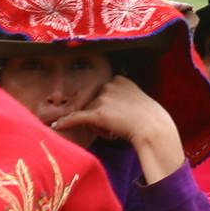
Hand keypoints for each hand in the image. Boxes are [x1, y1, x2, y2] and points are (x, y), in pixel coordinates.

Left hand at [51, 76, 183, 184]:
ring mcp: (102, 98)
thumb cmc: (149, 118)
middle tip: (117, 126)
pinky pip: (77, 117)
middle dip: (100, 115)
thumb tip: (112, 105)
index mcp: (119, 79)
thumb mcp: (137, 98)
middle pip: (93, 102)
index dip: (107, 106)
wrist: (153, 128)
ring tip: (114, 132)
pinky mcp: (98, 113)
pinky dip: (66, 121)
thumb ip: (123, 95)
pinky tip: (57, 125)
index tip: (118, 114)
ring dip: (97, 125)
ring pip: (89, 113)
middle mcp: (109, 85)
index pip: (102, 92)